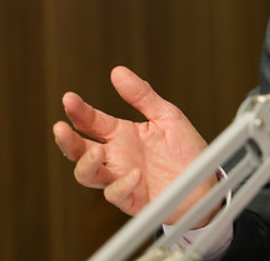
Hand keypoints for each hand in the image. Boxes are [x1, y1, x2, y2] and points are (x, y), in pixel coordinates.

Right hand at [53, 66, 216, 224]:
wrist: (206, 181)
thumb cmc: (185, 151)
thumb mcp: (167, 117)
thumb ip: (143, 96)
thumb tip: (118, 71)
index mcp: (122, 135)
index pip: (92, 122)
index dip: (78, 111)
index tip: (69, 98)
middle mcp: (117, 157)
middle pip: (78, 150)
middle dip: (66, 140)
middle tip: (61, 128)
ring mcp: (122, 178)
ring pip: (88, 175)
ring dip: (87, 164)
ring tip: (98, 152)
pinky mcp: (133, 199)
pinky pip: (117, 195)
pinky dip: (122, 185)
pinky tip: (136, 174)